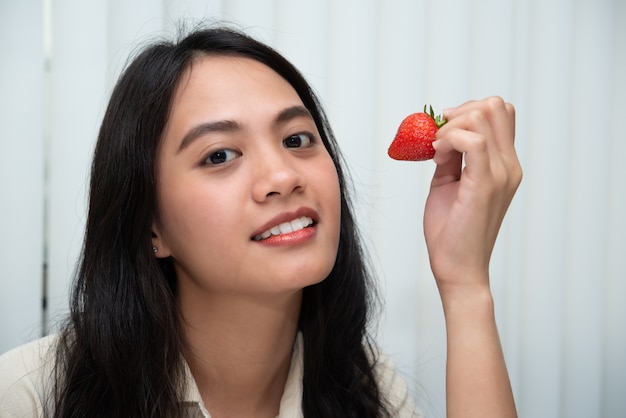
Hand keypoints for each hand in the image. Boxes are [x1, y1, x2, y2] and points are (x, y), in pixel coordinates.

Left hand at [423, 97, 521, 292]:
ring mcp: (501, 174)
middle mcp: (509, 166)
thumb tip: (440, 136)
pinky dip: (449, 139)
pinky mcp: (485, 184)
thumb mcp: (449, 184)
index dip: (468, 112)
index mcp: (505, 165)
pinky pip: (473, 141)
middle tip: (438, 138)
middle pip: (495, 106)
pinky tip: (437, 156)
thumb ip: (451, 158)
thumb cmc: (452, 232)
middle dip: (459, 112)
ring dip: (451, 126)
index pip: (500, 114)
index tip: (443, 132)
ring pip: (484, 116)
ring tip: (436, 151)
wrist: (457, 269)